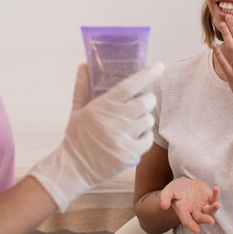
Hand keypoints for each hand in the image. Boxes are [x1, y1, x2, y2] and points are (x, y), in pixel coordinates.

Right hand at [30, 62, 164, 210]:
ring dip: (145, 119)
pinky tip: (135, 137)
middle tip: (142, 102)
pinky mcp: (129, 154)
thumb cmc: (76, 136)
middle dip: (148, 100)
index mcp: (102, 106)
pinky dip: (145, 137)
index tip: (159, 67)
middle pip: (145, 102)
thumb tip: (84, 65)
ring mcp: (123, 138)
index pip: (129, 86)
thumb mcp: (77, 110)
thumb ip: (83, 87)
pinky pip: (148, 140)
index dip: (146, 75)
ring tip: (135, 122)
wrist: (73, 168)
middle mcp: (114, 121)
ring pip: (149, 120)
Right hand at [160, 177, 220, 233]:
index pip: (187, 221)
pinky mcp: (208, 197)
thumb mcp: (167, 192)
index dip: (191, 226)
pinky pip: (214, 198)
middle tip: (211, 221)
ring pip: (210, 210)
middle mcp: (194, 211)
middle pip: (201, 218)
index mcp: (183, 212)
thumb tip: (164, 206)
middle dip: (205, 219)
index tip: (196, 230)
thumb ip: (165, 198)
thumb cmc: (174, 190)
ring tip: (217, 205)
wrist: (183, 184)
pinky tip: (216, 189)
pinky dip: (216, 195)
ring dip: (214, 208)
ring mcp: (202, 204)